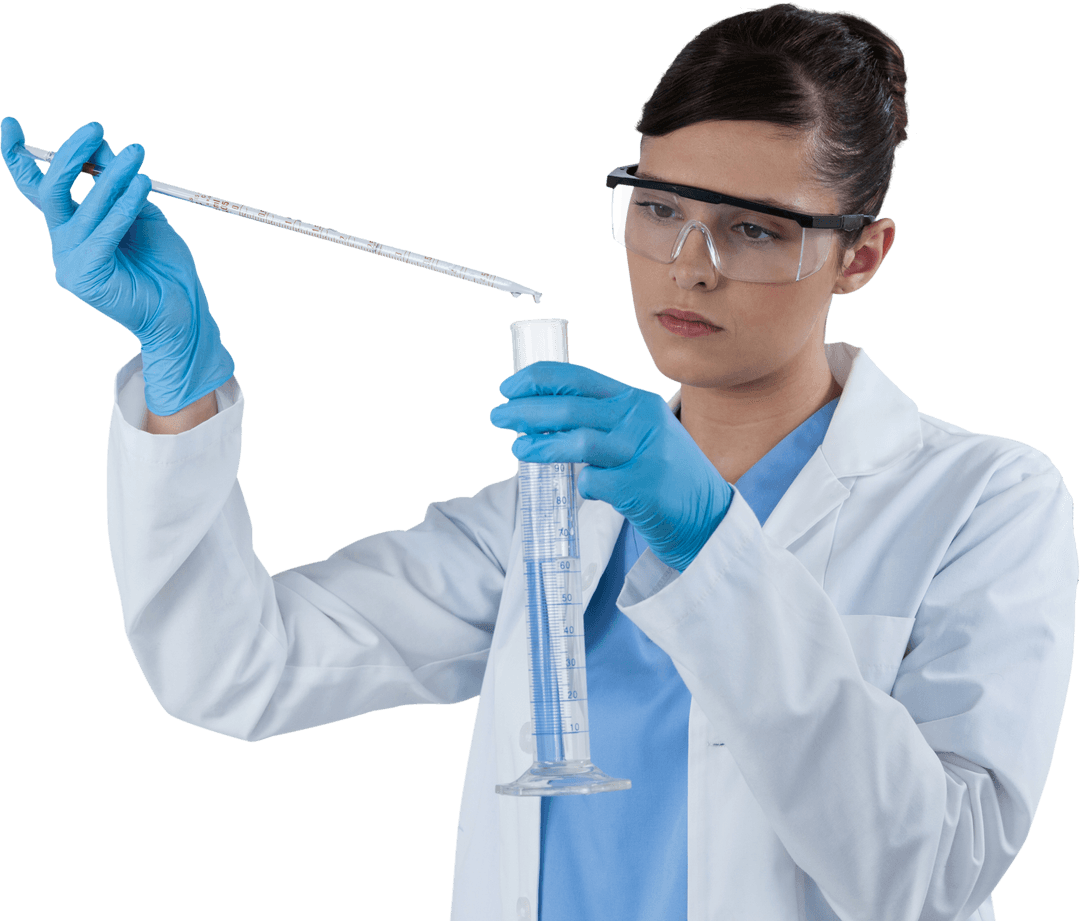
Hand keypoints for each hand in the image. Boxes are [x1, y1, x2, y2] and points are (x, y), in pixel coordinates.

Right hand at [1, 117, 233, 414]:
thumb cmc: (164, 262)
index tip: (10, 124)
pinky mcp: (86, 277)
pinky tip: (142, 187)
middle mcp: (64, 243)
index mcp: (71, 228)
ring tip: (138, 155)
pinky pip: (103, 232)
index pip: (37, 189)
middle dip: (71, 155)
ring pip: (85, 207)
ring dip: (112, 176)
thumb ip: (117, 182)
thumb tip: (100, 143)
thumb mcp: (140, 211)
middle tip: (96, 128)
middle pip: (50, 192)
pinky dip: (123, 206)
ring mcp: (70, 262)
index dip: (19, 158)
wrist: (182, 308)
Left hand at [490, 362, 732, 571]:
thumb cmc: (665, 475)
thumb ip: (602, 422)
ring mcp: (643, 452)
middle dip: (526, 410)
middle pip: (570, 408)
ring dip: (541, 446)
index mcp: (636, 402)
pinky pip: (594, 483)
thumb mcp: (640, 434)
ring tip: (519, 451)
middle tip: (497, 416)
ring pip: (578, 442)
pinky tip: (582, 490)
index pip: (579, 378)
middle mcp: (640, 420)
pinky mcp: (642, 486)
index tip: (509, 386)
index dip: (539, 380)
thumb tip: (542, 418)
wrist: (708, 516)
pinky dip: (582, 486)